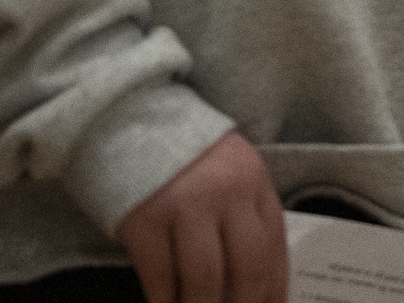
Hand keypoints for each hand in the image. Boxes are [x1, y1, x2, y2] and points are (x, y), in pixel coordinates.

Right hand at [118, 131, 286, 302]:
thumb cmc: (183, 155)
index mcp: (254, 182)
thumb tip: (255, 284)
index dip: (274, 289)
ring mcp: (184, 204)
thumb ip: (245, 217)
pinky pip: (160, 275)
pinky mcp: (145, 218)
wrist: (128, 118)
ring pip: (205, 278)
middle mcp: (226, 193)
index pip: (275, 247)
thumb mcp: (228, 174)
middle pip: (248, 266)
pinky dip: (164, 301)